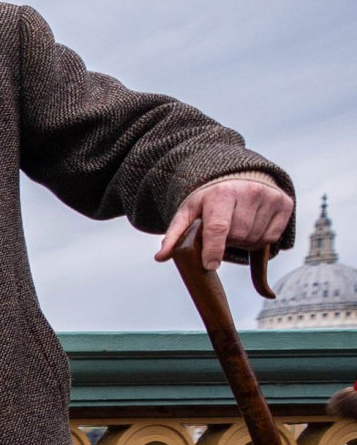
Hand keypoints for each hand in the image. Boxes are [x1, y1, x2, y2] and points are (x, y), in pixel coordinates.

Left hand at [156, 176, 294, 272]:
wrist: (239, 179)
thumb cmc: (209, 201)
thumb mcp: (189, 212)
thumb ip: (175, 234)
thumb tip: (160, 257)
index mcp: (221, 194)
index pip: (218, 227)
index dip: (214, 249)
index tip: (209, 265)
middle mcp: (249, 192)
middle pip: (238, 236)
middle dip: (228, 243)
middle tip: (222, 233)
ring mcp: (269, 197)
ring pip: (255, 239)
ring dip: (244, 242)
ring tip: (236, 228)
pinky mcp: (285, 203)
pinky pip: (271, 238)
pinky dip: (260, 240)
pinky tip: (251, 227)